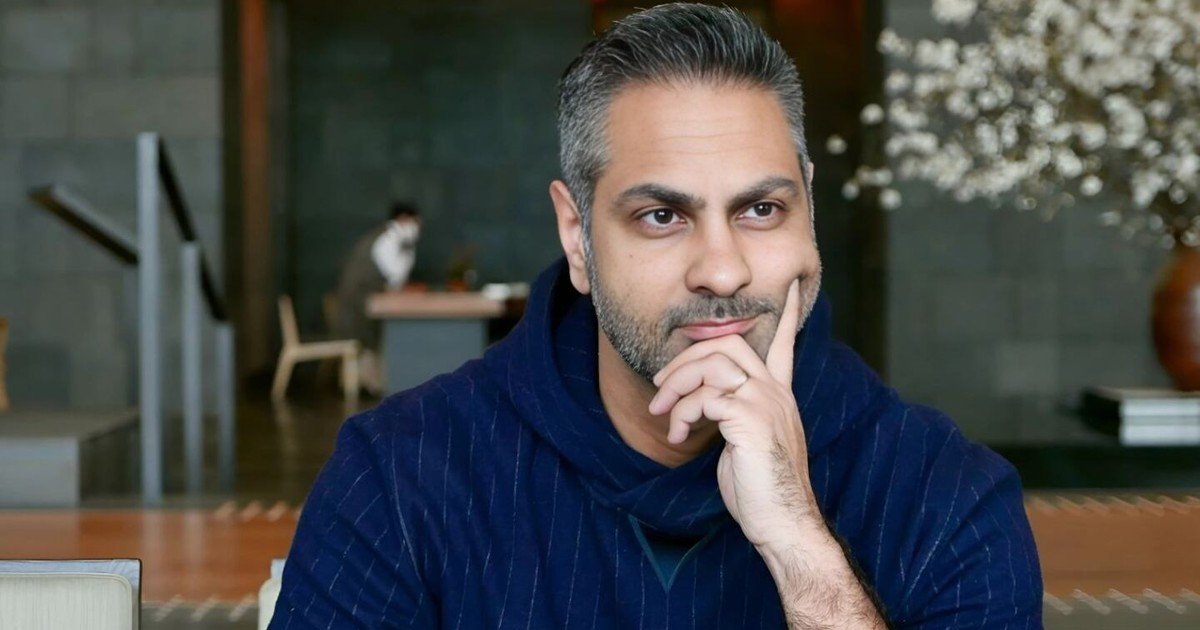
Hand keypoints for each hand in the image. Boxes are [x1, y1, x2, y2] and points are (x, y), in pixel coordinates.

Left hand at [649, 279, 819, 547]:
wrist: (783, 523)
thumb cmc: (761, 490)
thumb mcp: (747, 443)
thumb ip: (733, 415)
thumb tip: (706, 406)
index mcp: (778, 396)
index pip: (784, 345)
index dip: (785, 315)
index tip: (787, 285)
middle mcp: (775, 393)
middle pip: (727, 344)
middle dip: (685, 358)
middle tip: (660, 385)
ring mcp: (765, 404)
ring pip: (712, 364)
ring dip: (676, 386)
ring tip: (661, 414)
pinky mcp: (750, 421)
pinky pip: (705, 398)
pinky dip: (681, 413)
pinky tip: (676, 435)